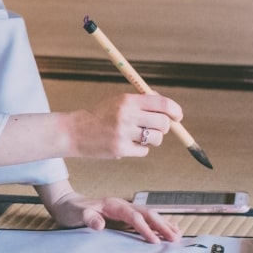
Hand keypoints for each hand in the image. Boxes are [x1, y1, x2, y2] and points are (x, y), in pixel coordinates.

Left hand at [43, 188, 179, 241]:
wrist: (66, 204)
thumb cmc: (72, 210)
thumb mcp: (76, 214)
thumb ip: (88, 218)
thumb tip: (100, 225)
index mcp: (114, 205)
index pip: (134, 216)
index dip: (145, 228)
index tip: (155, 241)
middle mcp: (123, 205)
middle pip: (147, 214)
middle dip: (162, 226)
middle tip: (175, 239)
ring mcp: (125, 210)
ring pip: (149, 216)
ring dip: (163, 224)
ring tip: (178, 235)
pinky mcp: (125, 217)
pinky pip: (145, 219)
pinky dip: (158, 224)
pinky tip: (168, 230)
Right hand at [69, 91, 183, 158]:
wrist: (75, 131)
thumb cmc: (100, 116)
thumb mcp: (118, 102)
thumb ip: (142, 103)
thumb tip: (169, 109)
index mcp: (128, 100)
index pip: (162, 103)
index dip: (175, 110)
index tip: (178, 116)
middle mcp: (127, 115)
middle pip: (163, 123)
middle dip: (164, 128)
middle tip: (156, 129)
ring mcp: (124, 133)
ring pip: (156, 139)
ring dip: (152, 140)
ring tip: (138, 137)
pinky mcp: (120, 149)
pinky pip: (143, 151)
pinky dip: (139, 149)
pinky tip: (126, 145)